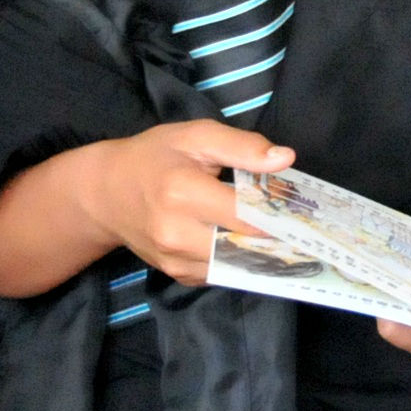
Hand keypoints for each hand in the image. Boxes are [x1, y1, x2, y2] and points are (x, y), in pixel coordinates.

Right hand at [91, 123, 293, 283]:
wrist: (106, 194)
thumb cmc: (154, 157)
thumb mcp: (195, 136)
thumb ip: (242, 147)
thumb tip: (285, 159)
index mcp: (182, 192)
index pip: (246, 214)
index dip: (280, 213)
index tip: (303, 210)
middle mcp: (177, 232)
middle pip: (245, 245)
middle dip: (275, 237)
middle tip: (301, 227)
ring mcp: (175, 259)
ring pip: (236, 265)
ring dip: (260, 252)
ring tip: (280, 236)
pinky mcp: (176, 274)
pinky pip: (221, 273)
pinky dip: (237, 260)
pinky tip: (246, 243)